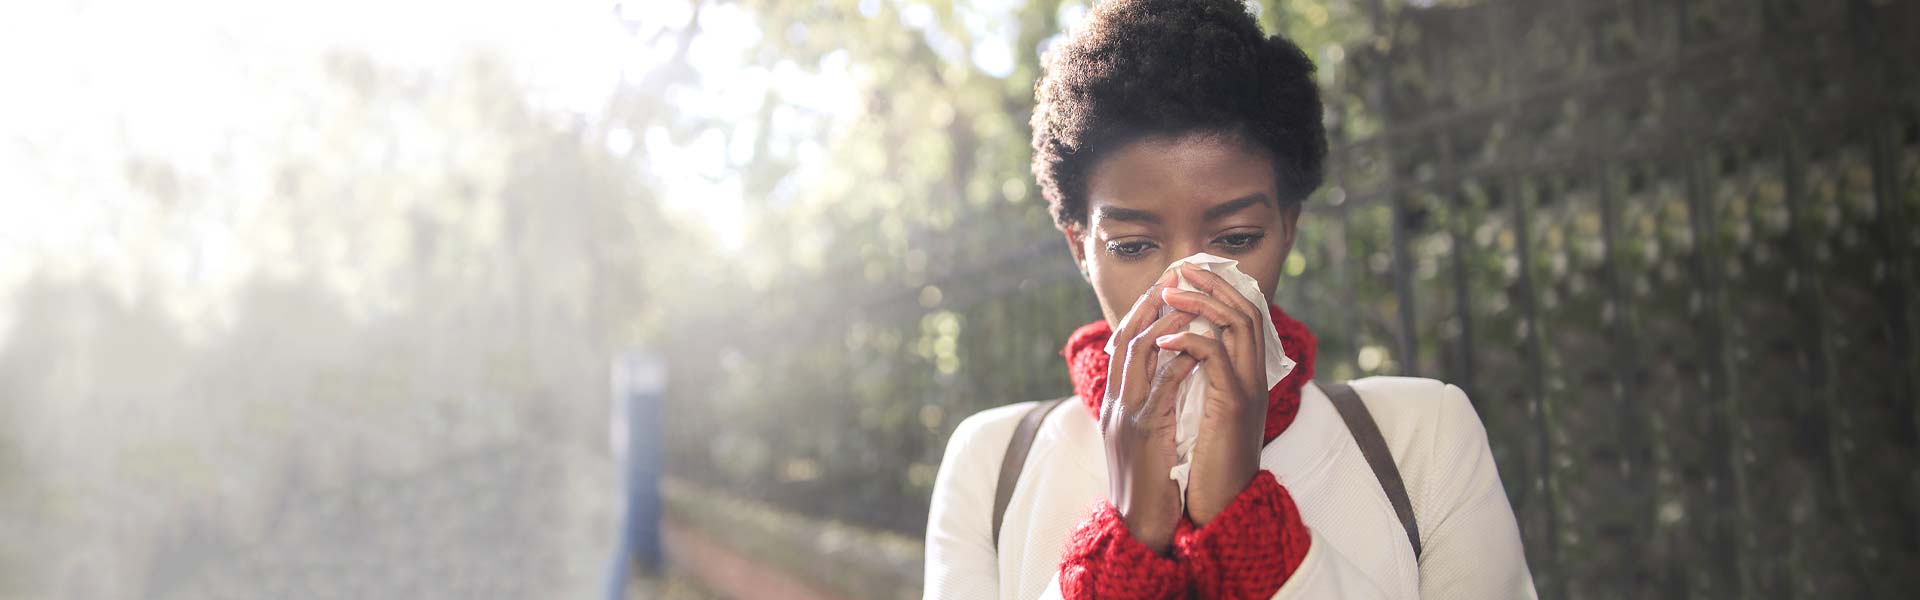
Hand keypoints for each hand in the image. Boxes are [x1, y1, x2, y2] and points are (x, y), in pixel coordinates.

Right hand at [1101, 268, 1200, 553]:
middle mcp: (1115, 403)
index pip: (1123, 343)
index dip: (1144, 310)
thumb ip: (1152, 407)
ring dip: (1166, 322)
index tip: (1168, 286)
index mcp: (1116, 403)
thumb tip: (1174, 378)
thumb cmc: (1150, 485)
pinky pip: (1161, 386)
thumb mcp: (1146, 439)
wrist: (1139, 527)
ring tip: (1191, 300)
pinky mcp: (1143, 432)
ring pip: (1139, 352)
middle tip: (1177, 276)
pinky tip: (1200, 345)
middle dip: (1151, 302)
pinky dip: (1180, 361)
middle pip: (1126, 336)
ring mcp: (1126, 415)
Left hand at [1155, 264, 1269, 525]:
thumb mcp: (1200, 411)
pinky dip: (1190, 341)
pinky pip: (1216, 358)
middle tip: (1181, 268)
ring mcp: (1247, 389)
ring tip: (1170, 293)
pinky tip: (1164, 339)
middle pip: (1246, 309)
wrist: (1218, 504)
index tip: (1188, 272)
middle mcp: (1253, 376)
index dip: (1220, 289)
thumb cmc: (1203, 462)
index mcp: (1245, 376)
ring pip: (1238, 324)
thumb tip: (1171, 353)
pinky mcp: (1233, 406)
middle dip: (1214, 284)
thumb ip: (1196, 381)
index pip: (1243, 315)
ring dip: (1202, 303)